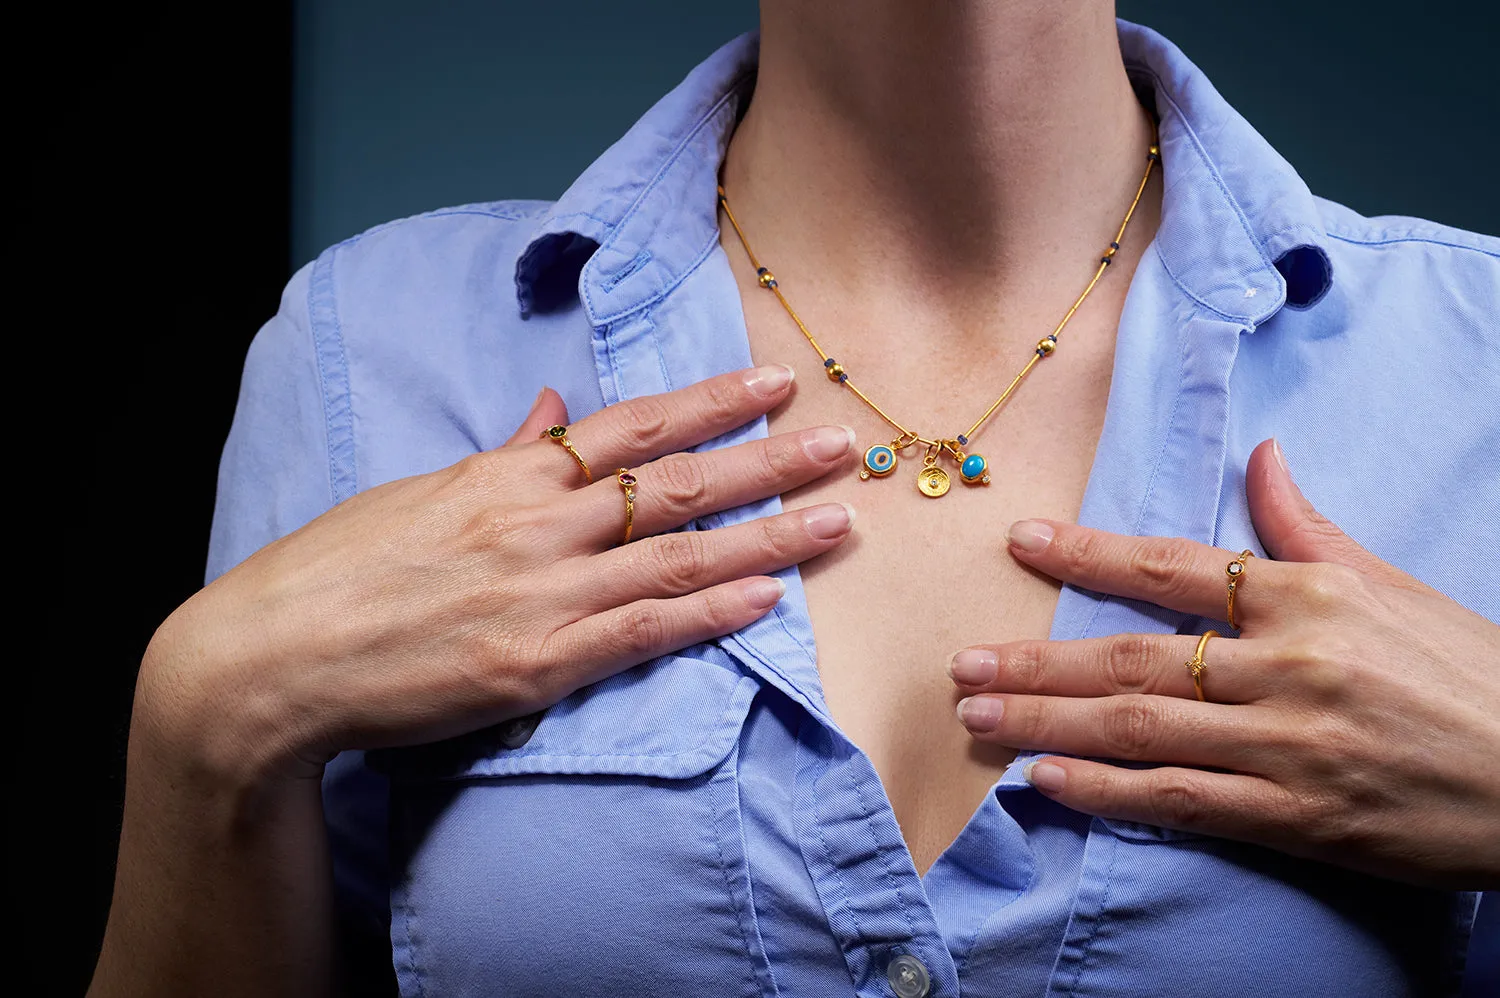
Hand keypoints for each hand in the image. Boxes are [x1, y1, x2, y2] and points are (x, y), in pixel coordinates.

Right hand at [138, 363, 855, 786]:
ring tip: (837, 521)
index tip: (774, 382)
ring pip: (678, 555)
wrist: (275, 658)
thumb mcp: (421, 493)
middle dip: (768, 460)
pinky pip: (642, 630)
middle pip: (677, 483)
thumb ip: (503, 455)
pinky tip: (767, 601)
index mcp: (508, 476)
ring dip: (768, 537)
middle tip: (843, 444)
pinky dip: (709, 613)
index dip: (711, 401)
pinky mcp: (537, 663)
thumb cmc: (339, 571)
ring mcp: (542, 593)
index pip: (631, 425)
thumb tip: (550, 409)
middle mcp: (537, 524)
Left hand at [948, 438, 1499, 887]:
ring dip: (1048, 721)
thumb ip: (1306, 527)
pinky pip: (1183, 801)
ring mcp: (1289, 744)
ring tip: (977, 715)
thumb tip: (1261, 455)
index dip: (1088, 553)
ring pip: (1142, 728)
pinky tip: (1046, 781)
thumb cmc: (1467, 673)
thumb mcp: (1388, 583)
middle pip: (1136, 656)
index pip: (1173, 566)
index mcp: (1308, 597)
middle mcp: (1289, 665)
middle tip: (961, 663)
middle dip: (1038, 660)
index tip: (1019, 542)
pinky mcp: (1299, 817)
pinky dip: (1109, 791)